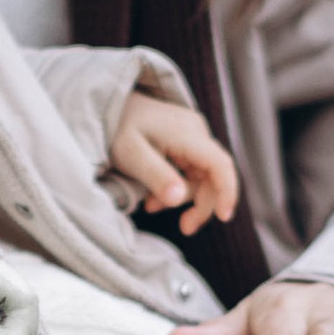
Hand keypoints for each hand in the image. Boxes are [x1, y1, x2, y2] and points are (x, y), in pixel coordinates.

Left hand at [110, 89, 239, 236]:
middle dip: (200, 204)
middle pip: (213, 175)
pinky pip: (190, 170)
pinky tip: (153, 196)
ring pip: (201, 176)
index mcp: (187, 133)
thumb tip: (178, 199)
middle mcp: (196, 132)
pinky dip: (176, 186)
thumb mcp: (131, 155)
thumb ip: (156, 176)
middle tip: (185, 228)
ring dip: (182, 196)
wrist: (107, 106)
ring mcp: (192, 136)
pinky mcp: (185, 142)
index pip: (220, 164)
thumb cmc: (116, 128)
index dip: (227, 192)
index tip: (224, 217)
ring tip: (150, 206)